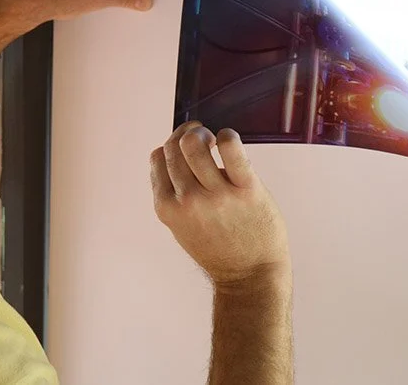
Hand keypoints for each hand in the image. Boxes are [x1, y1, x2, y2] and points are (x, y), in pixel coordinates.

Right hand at [150, 122, 290, 287]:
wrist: (250, 276)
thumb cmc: (217, 248)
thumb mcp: (181, 226)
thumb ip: (174, 194)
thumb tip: (175, 151)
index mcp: (167, 208)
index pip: (158, 157)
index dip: (171, 145)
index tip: (185, 146)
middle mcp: (188, 201)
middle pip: (175, 146)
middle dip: (187, 133)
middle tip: (203, 137)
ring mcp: (217, 196)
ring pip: (195, 143)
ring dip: (204, 132)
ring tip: (216, 141)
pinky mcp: (246, 190)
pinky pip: (231, 148)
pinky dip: (228, 136)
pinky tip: (229, 141)